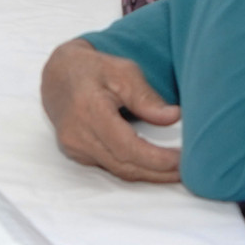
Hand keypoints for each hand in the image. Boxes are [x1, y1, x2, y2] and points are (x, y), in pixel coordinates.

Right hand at [40, 40, 181, 182]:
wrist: (58, 75)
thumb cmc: (93, 69)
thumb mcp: (123, 72)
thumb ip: (147, 97)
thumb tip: (173, 117)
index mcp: (89, 110)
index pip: (126, 147)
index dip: (156, 159)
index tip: (181, 161)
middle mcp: (77, 134)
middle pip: (123, 165)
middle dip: (157, 173)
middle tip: (187, 171)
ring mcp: (74, 146)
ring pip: (117, 170)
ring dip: (147, 174)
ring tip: (175, 171)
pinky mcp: (75, 152)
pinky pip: (108, 166)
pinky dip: (132, 168)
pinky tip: (151, 165)